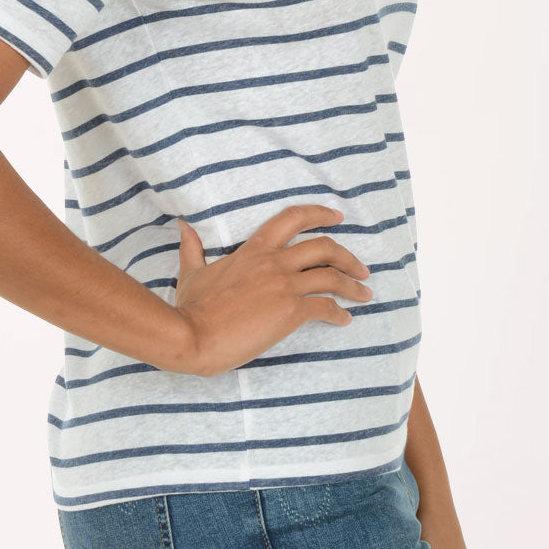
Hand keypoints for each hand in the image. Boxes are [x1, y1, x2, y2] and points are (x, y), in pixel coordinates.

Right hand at [172, 205, 373, 377]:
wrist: (191, 336)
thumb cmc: (190, 308)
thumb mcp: (191, 272)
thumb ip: (192, 247)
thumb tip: (183, 226)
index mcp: (253, 249)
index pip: (292, 218)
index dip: (319, 213)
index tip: (337, 216)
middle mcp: (274, 263)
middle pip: (324, 247)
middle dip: (348, 256)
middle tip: (361, 268)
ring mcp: (284, 286)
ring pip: (332, 277)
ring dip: (353, 286)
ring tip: (364, 294)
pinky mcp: (290, 312)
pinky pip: (326, 307)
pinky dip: (340, 313)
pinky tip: (344, 319)